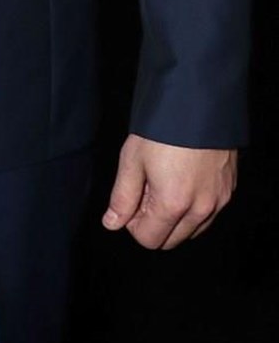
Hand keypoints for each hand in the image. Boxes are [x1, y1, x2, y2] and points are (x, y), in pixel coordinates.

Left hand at [102, 135, 236, 250]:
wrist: (198, 103)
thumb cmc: (162, 130)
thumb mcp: (132, 161)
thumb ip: (122, 198)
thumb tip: (112, 223)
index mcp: (173, 204)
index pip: (149, 240)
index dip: (133, 224)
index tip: (132, 199)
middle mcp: (201, 209)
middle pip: (171, 240)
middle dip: (154, 222)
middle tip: (147, 189)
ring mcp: (220, 200)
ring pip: (192, 230)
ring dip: (175, 216)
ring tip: (164, 182)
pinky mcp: (229, 189)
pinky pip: (209, 214)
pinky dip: (194, 207)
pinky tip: (183, 179)